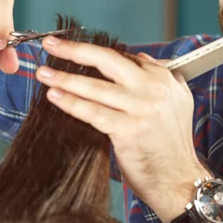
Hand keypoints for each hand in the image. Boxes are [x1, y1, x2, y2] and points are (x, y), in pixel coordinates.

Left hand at [35, 36, 207, 221]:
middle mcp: (152, 89)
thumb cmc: (173, 143)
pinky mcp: (128, 131)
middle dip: (75, 50)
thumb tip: (139, 56)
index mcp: (163, 78)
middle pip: (107, 61)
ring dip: (65, 78)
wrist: (178, 178)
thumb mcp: (178, 100)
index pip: (122, 56)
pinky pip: (93, 113)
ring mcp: (140, 109)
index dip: (93, 51)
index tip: (72, 47)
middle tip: (51, 44)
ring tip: (44, 73)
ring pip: (95, 87)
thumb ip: (161, 75)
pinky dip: (72, 103)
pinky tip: (55, 96)